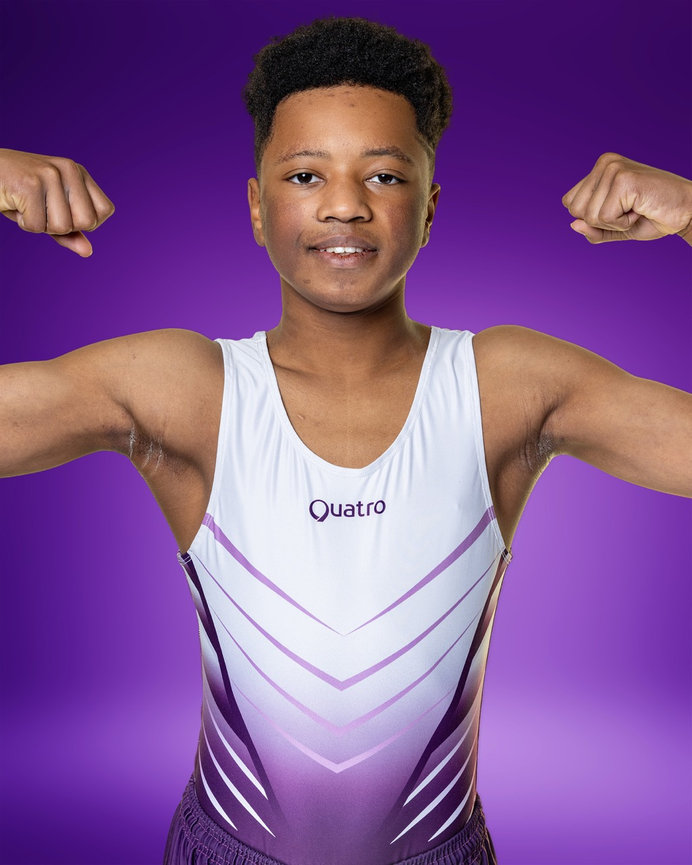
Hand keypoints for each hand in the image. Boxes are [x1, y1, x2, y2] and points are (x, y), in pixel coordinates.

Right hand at [0, 148, 113, 256]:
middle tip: (42, 209)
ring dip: (41, 225)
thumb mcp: (50, 214)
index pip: (105, 210)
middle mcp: (68, 169)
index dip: (86, 222)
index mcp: (78, 172)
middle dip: (63, 225)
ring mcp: (50, 174)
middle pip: (87, 221)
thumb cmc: (19, 195)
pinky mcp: (30, 183)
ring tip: (27, 205)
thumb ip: (71, 232)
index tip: (62, 211)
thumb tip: (88, 251)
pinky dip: (24, 223)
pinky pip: (37, 226)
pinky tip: (15, 204)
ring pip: (62, 226)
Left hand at [562, 153, 691, 244]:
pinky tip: (640, 209)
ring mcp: (614, 168)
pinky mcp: (623, 179)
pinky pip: (605, 217)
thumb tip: (573, 224)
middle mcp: (605, 163)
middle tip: (628, 211)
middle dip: (600, 222)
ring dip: (614, 223)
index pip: (570, 203)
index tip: (620, 209)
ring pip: (589, 216)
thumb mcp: (615, 228)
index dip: (591, 218)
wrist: (687, 212)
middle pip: (575, 210)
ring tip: (636, 209)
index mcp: (600, 168)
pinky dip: (623, 223)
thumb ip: (593, 229)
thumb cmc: (653, 217)